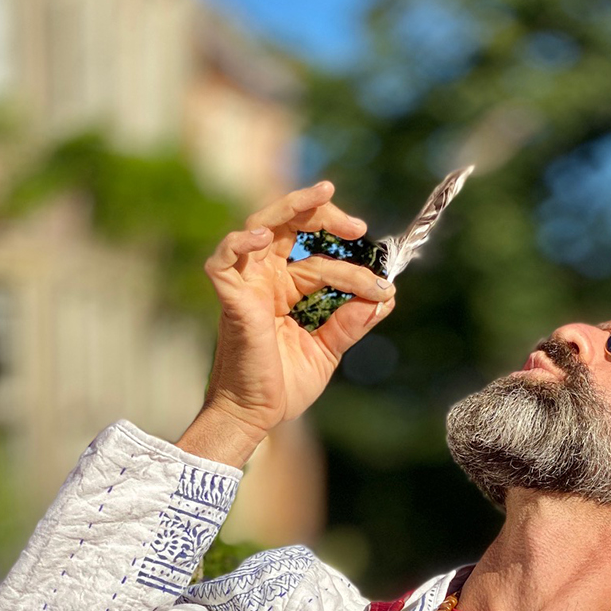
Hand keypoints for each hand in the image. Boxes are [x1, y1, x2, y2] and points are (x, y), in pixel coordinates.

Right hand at [179, 180, 394, 466]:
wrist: (257, 415)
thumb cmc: (284, 384)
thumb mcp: (328, 350)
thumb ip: (352, 323)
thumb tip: (387, 297)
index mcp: (289, 288)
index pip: (320, 256)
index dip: (352, 262)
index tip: (383, 281)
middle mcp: (267, 278)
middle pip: (291, 227)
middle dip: (325, 217)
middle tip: (359, 228)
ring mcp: (247, 284)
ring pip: (262, 226)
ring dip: (292, 207)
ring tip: (324, 195)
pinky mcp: (231, 298)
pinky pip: (224, 259)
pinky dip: (240, 241)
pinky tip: (264, 236)